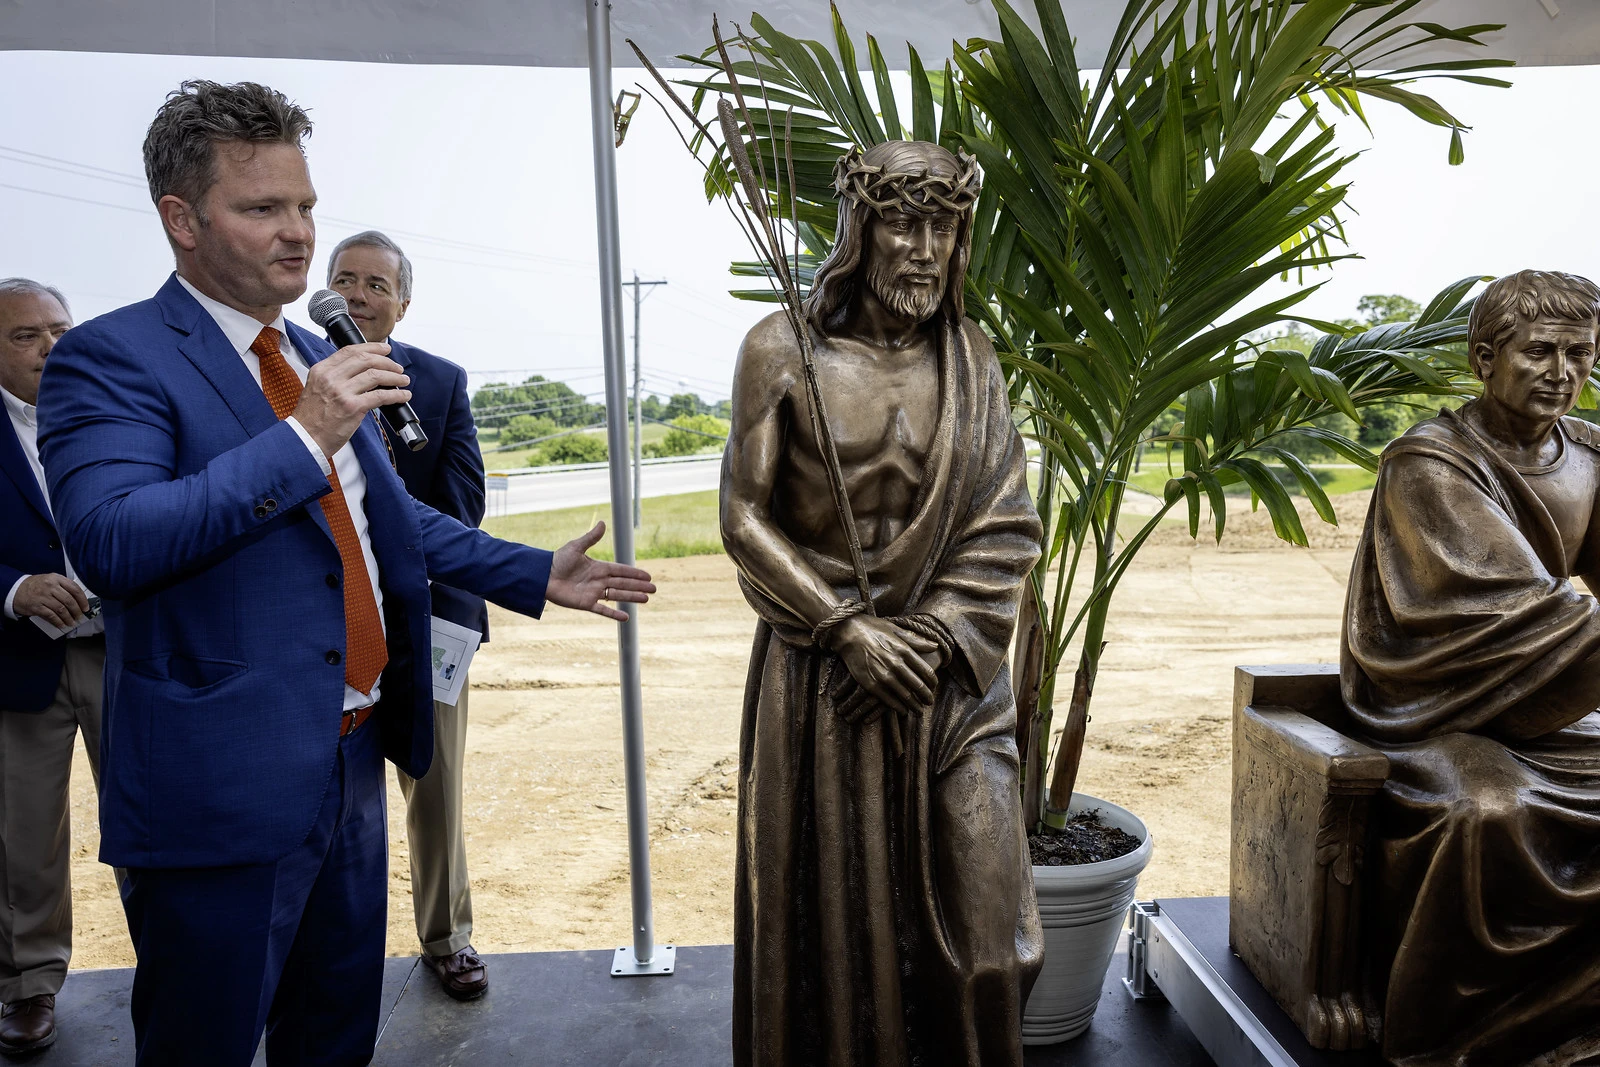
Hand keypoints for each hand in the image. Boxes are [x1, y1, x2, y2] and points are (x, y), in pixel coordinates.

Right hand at [13, 573, 88, 628]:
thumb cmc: (36, 586)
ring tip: (72, 622)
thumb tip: (78, 601)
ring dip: (68, 618)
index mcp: (56, 578)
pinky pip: (51, 616)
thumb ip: (63, 587)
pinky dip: (58, 621)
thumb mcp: (50, 580)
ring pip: (61, 609)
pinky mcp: (36, 606)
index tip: (86, 608)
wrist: (15, 589)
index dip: (83, 600)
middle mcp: (50, 586)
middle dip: (77, 611)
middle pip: (69, 600)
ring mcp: (43, 596)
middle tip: (79, 617)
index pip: (75, 589)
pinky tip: (61, 624)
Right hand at [291, 342, 409, 457]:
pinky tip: (403, 396)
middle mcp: (331, 378)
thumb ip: (335, 377)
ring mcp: (342, 392)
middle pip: (366, 359)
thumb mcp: (316, 388)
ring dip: (394, 377)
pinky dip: (396, 395)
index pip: (350, 350)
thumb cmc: (312, 418)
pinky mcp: (352, 407)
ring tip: (403, 380)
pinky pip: (380, 396)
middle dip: (386, 361)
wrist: (305, 439)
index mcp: (321, 370)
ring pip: (376, 375)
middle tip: (397, 367)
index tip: (384, 349)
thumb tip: (362, 371)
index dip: (372, 347)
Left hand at [545, 522, 655, 621]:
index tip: (648, 575)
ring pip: (617, 595)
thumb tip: (603, 522)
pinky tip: (626, 617)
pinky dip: (614, 613)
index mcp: (599, 567)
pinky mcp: (585, 603)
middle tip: (654, 589)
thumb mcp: (576, 547)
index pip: (621, 570)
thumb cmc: (557, 560)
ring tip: (646, 599)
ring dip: (632, 597)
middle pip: (623, 583)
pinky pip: (602, 609)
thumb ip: (591, 538)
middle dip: (639, 586)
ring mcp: (593, 592)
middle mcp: (599, 580)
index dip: (635, 573)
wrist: (542, 576)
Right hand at [829, 614, 939, 716]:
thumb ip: (916, 640)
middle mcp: (895, 664)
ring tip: (919, 710)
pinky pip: (889, 700)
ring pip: (905, 695)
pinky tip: (903, 711)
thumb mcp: (896, 629)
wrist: (848, 632)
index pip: (925, 671)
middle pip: (918, 685)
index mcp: (904, 650)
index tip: (934, 686)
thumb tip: (935, 646)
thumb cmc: (872, 628)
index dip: (933, 681)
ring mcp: (883, 675)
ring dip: (915, 705)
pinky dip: (898, 708)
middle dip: (927, 696)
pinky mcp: (871, 684)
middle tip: (930, 702)